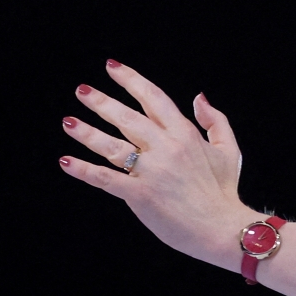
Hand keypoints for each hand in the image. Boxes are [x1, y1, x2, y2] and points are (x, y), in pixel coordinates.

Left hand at [59, 60, 259, 271]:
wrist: (222, 228)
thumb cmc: (224, 192)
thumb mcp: (228, 150)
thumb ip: (215, 121)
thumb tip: (198, 97)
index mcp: (185, 134)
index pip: (154, 99)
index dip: (132, 80)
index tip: (113, 67)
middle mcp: (167, 148)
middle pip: (128, 118)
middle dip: (102, 102)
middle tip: (83, 90)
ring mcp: (152, 171)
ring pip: (112, 146)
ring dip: (87, 133)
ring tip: (69, 122)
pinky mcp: (140, 195)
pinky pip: (105, 179)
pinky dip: (84, 170)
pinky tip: (66, 161)